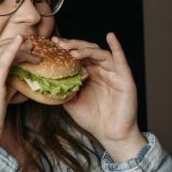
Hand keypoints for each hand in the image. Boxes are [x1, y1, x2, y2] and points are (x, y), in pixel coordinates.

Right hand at [0, 35, 41, 144]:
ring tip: (34, 50)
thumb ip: (2, 87)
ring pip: (0, 53)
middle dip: (14, 44)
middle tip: (32, 44)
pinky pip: (2, 61)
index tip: (20, 45)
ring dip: (19, 48)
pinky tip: (21, 42)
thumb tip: (19, 81)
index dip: (5, 46)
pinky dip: (12, 49)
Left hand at [52, 33, 143, 148]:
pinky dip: (117, 47)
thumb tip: (46, 79)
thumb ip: (62, 88)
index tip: (52, 43)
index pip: (77, 56)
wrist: (110, 134)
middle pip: (87, 51)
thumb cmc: (92, 118)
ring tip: (72, 51)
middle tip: (59, 44)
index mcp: (88, 74)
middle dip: (73, 46)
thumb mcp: (70, 102)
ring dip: (86, 50)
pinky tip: (111, 36)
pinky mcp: (125, 78)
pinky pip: (120, 60)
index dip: (65, 49)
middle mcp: (100, 71)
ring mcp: (113, 73)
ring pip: (100, 53)